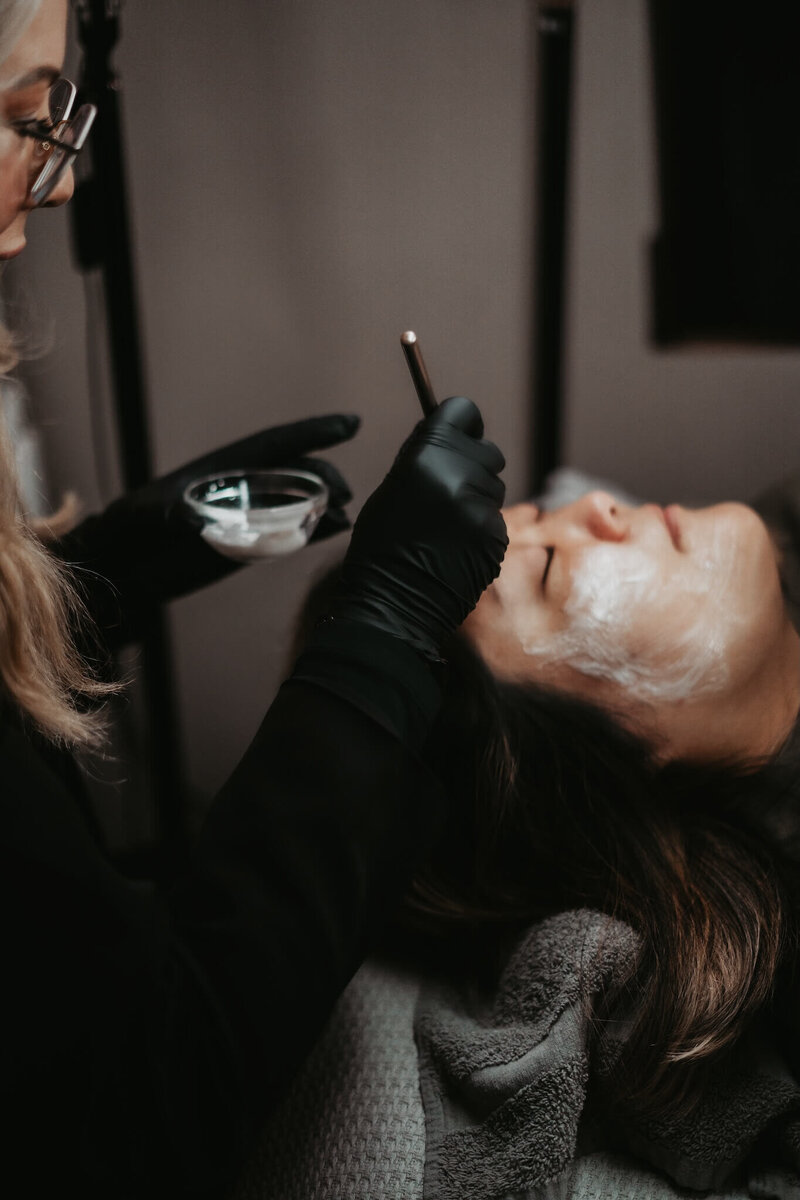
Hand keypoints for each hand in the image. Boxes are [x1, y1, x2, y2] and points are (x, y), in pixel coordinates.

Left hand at [127, 413, 360, 544]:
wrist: (123, 566)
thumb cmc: (127, 528)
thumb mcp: (141, 514)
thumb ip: (165, 513)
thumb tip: (192, 522)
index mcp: (223, 468)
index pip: (276, 444)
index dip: (312, 432)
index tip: (350, 424)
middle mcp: (243, 489)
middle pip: (295, 475)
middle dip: (324, 477)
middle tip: (344, 493)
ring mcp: (248, 518)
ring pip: (298, 506)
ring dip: (325, 507)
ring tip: (345, 515)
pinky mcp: (248, 548)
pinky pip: (288, 537)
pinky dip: (313, 532)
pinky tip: (335, 530)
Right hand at [330, 396, 506, 659]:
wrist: (394, 604)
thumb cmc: (382, 546)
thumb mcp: (393, 488)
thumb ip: (425, 457)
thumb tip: (450, 435)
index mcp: (426, 458)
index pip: (464, 412)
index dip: (460, 424)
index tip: (456, 436)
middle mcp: (459, 478)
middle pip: (487, 451)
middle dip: (472, 464)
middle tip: (449, 490)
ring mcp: (481, 510)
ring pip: (494, 486)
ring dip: (477, 498)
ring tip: (448, 525)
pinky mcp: (496, 537)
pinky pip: (496, 518)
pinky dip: (481, 527)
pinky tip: (457, 546)